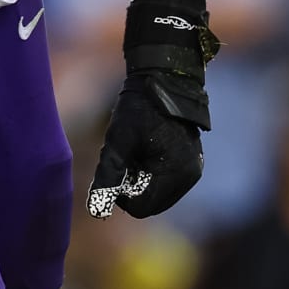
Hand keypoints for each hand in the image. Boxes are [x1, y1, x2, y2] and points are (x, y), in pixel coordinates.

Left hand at [87, 0, 217, 219]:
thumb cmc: (140, 106)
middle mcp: (190, 177)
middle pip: (150, 203)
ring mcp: (192, 170)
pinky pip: (164, 180)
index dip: (120, 194)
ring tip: (134, 148)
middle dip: (131, 185)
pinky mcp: (190, 161)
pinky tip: (143, 146)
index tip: (114, 166)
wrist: (164, 76)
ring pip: (156, 193)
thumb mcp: (118, 140)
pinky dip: (150, 170)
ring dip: (140, 178)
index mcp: (177, 175)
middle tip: (124, 154)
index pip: (141, 208)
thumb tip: (96, 213)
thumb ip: (108, 176)